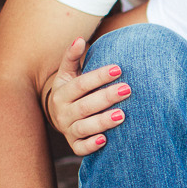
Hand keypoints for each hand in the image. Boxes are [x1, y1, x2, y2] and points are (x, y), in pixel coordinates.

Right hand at [46, 37, 130, 154]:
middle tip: (128, 89)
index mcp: (62, 92)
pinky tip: (105, 140)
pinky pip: (81, 148)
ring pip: (84, 127)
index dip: (98, 76)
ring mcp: (68, 129)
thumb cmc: (71, 90)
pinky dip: (91, 145)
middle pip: (85, 106)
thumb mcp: (68, 73)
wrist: (58, 115)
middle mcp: (63, 112)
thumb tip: (79, 39)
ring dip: (102, 121)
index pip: (81, 84)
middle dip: (106, 97)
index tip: (118, 69)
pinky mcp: (75, 144)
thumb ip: (72, 57)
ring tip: (122, 115)